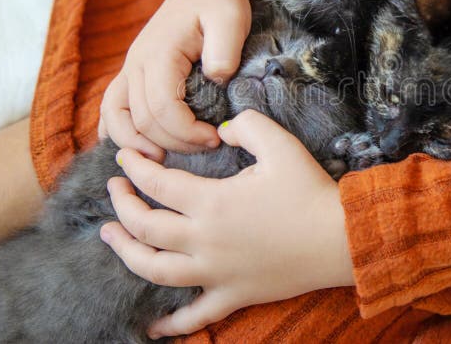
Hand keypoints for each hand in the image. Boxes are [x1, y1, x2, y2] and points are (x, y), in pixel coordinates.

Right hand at [99, 0, 253, 159]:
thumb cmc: (219, 3)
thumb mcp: (231, 19)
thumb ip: (224, 49)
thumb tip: (216, 79)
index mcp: (159, 54)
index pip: (162, 109)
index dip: (187, 132)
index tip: (215, 137)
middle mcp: (136, 64)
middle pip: (141, 121)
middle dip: (173, 143)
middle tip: (206, 147)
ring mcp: (129, 69)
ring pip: (115, 118)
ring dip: (137, 144)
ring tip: (165, 158)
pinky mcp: (132, 74)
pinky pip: (110, 109)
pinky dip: (117, 132)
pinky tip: (134, 149)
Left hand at [100, 110, 354, 338]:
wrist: (340, 238)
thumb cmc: (310, 191)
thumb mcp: (280, 144)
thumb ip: (246, 126)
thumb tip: (220, 131)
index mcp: (213, 202)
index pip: (156, 184)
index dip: (134, 167)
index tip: (124, 156)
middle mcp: (205, 241)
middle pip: (145, 227)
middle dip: (121, 206)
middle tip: (114, 190)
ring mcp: (216, 273)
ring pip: (154, 270)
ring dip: (126, 253)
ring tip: (111, 237)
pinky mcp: (233, 294)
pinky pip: (195, 315)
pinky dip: (170, 324)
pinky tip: (151, 326)